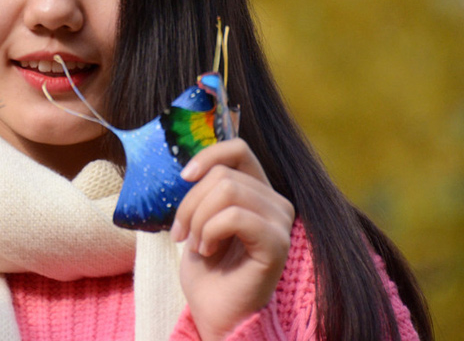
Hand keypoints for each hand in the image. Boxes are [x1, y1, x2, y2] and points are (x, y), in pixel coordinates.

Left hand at [172, 139, 294, 339]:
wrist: (214, 313)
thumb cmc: (208, 271)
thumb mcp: (199, 219)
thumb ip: (206, 189)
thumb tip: (193, 164)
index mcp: (258, 192)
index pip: (238, 149)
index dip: (208, 156)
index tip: (184, 177)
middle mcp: (276, 202)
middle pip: (222, 174)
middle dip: (190, 204)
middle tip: (183, 235)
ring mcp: (280, 222)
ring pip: (226, 191)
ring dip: (198, 220)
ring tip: (199, 245)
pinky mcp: (277, 243)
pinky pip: (235, 216)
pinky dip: (210, 232)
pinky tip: (208, 252)